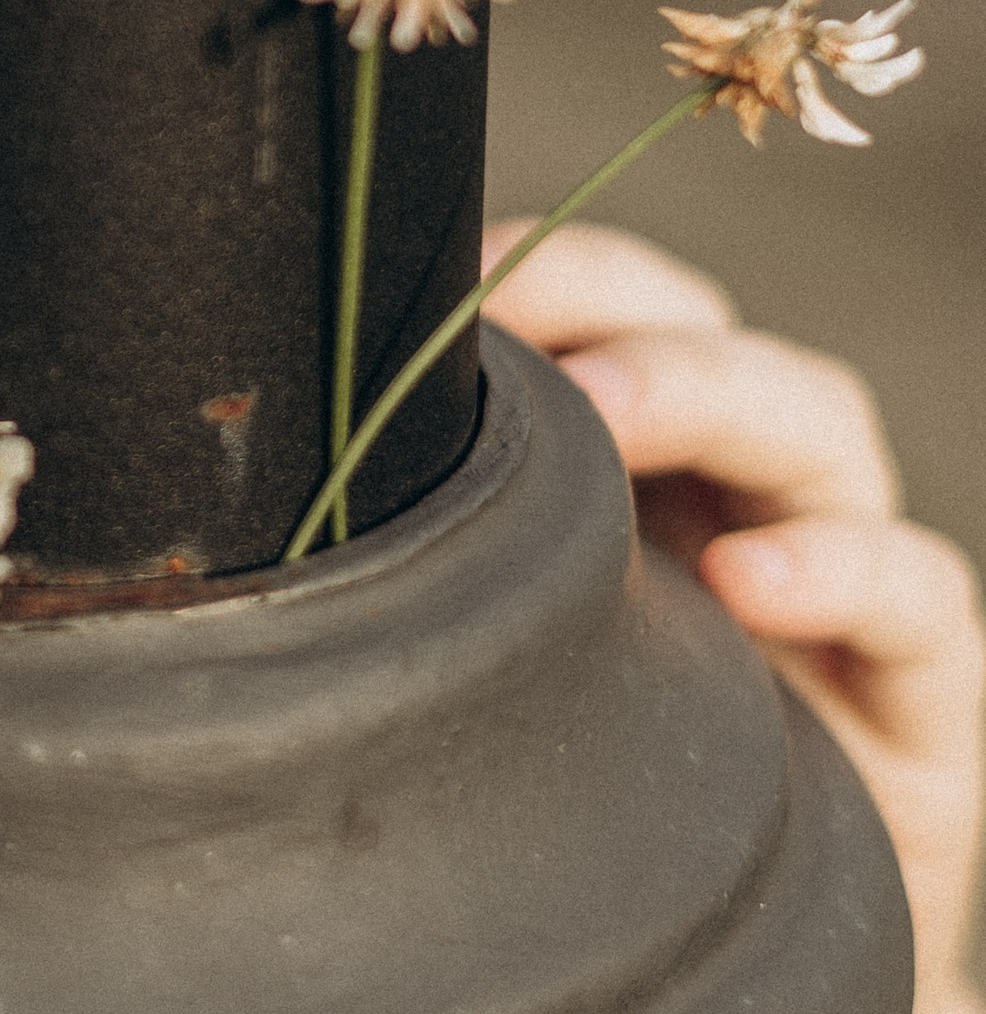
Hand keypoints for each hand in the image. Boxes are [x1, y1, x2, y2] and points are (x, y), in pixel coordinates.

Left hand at [485, 221, 985, 1013]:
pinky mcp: (919, 686)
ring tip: (610, 413)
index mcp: (633, 462)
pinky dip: (843, 568)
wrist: (714, 959)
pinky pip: (917, 596)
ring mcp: (837, 576)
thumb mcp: (509, 644)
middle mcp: (739, 490)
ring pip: (816, 422)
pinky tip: (747, 582)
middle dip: (615, 308)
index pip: (609, 313)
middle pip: (707, 338)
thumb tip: (301, 466)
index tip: (445, 276)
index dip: (545, 275)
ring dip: (711, 394)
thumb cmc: (579, 781)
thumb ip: (451, 545)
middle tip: (513, 325)